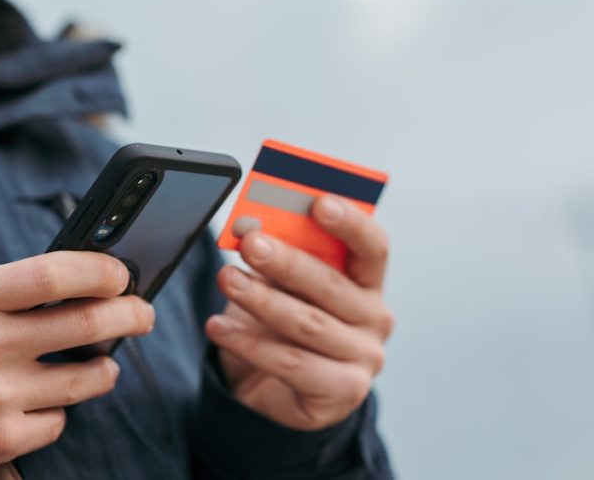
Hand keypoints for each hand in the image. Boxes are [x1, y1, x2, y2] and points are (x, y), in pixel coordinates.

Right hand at [0, 253, 154, 477]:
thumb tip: (19, 277)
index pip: (55, 274)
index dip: (100, 270)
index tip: (120, 272)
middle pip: (88, 324)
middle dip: (131, 314)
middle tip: (143, 312)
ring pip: (85, 380)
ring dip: (106, 368)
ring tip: (106, 362)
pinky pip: (55, 424)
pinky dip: (58, 412)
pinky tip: (49, 401)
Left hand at [205, 195, 392, 430]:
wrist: (270, 387)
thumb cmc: (279, 322)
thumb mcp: (279, 284)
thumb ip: (275, 254)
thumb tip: (250, 225)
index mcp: (368, 281)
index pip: (373, 246)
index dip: (350, 223)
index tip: (319, 203)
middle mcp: (376, 318)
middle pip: (332, 285)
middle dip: (287, 261)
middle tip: (250, 243)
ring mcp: (364, 358)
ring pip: (308, 324)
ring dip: (261, 300)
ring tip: (227, 280)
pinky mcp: (342, 391)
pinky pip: (291, 363)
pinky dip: (249, 343)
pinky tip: (218, 326)